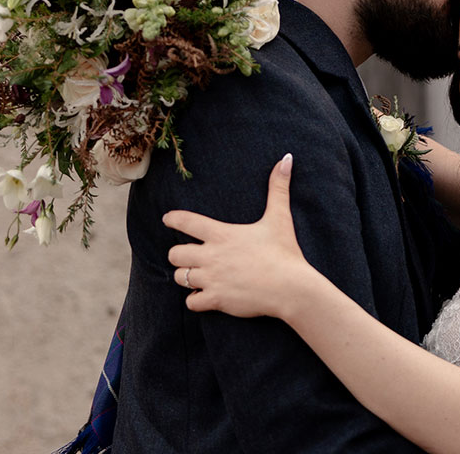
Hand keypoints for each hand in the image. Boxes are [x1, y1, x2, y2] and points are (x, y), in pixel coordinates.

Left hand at [166, 153, 309, 317]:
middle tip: (191, 255)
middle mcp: (211, 256)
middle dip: (180, 254)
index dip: (173, 219)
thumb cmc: (285, 251)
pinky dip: (196, 299)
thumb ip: (278, 187)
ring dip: (187, 276)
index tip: (168, 218)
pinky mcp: (217, 300)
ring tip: (199, 275)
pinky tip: (207, 295)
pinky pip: (191, 301)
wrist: (291, 288)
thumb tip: (287, 158)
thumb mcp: (280, 217)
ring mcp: (212, 279)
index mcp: (222, 234)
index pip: (186, 222)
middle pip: (175, 253)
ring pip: (180, 277)